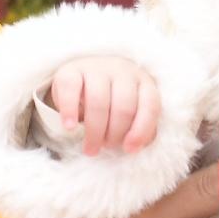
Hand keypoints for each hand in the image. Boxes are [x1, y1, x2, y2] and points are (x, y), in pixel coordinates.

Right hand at [43, 55, 161, 155]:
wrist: (83, 78)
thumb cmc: (112, 102)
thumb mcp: (131, 112)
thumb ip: (137, 127)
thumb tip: (135, 146)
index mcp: (143, 82)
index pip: (149, 106)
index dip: (140, 130)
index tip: (128, 149)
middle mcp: (122, 71)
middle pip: (123, 107)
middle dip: (115, 134)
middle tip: (106, 148)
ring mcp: (96, 68)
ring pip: (99, 102)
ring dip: (95, 130)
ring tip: (90, 148)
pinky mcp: (71, 70)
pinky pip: (71, 89)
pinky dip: (69, 111)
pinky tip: (70, 127)